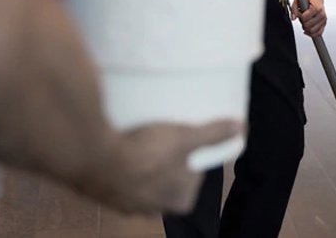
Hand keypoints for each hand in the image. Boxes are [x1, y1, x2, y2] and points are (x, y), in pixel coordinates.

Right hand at [90, 120, 241, 213]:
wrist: (95, 159)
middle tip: (161, 134)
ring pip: (141, 179)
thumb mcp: (186, 139)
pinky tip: (119, 146)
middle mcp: (153, 209)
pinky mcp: (105, 193)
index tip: (184, 138)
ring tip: (140, 136)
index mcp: (179, 201)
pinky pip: (118, 176)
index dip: (190, 156)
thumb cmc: (147, 153)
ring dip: (140, 161)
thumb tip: (240, 127)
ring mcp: (126, 203)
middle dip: (164, 160)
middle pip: (167, 178)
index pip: (193, 177)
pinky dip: (120, 164)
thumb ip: (213, 135)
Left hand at [291, 0, 326, 36]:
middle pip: (308, 26)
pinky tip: (307, 30)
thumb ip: (294, 8)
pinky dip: (312, 34)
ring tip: (305, 22)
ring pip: (313, 31)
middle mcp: (321, 14)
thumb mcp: (298, 0)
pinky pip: (318, 33)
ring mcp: (324, 20)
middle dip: (303, 23)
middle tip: (302, 18)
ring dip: (307, 28)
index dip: (300, 17)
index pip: (305, 18)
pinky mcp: (324, 23)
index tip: (300, 13)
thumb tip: (293, 18)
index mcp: (316, 8)